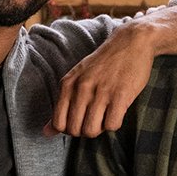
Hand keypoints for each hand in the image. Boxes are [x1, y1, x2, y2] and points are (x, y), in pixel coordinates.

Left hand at [45, 22, 156, 137]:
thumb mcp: (77, 79)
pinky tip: (117, 112)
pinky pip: (112, 125)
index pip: (59, 123)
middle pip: (75, 130)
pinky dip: (114, 124)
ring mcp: (101, 92)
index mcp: (68, 84)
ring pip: (92, 130)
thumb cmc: (103, 64)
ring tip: (106, 116)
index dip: (70, 129)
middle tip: (95, 119)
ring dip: (100, 129)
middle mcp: (82, 88)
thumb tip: (46, 132)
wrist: (130, 42)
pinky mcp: (120, 95)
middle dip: (85, 131)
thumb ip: (62, 106)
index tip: (81, 121)